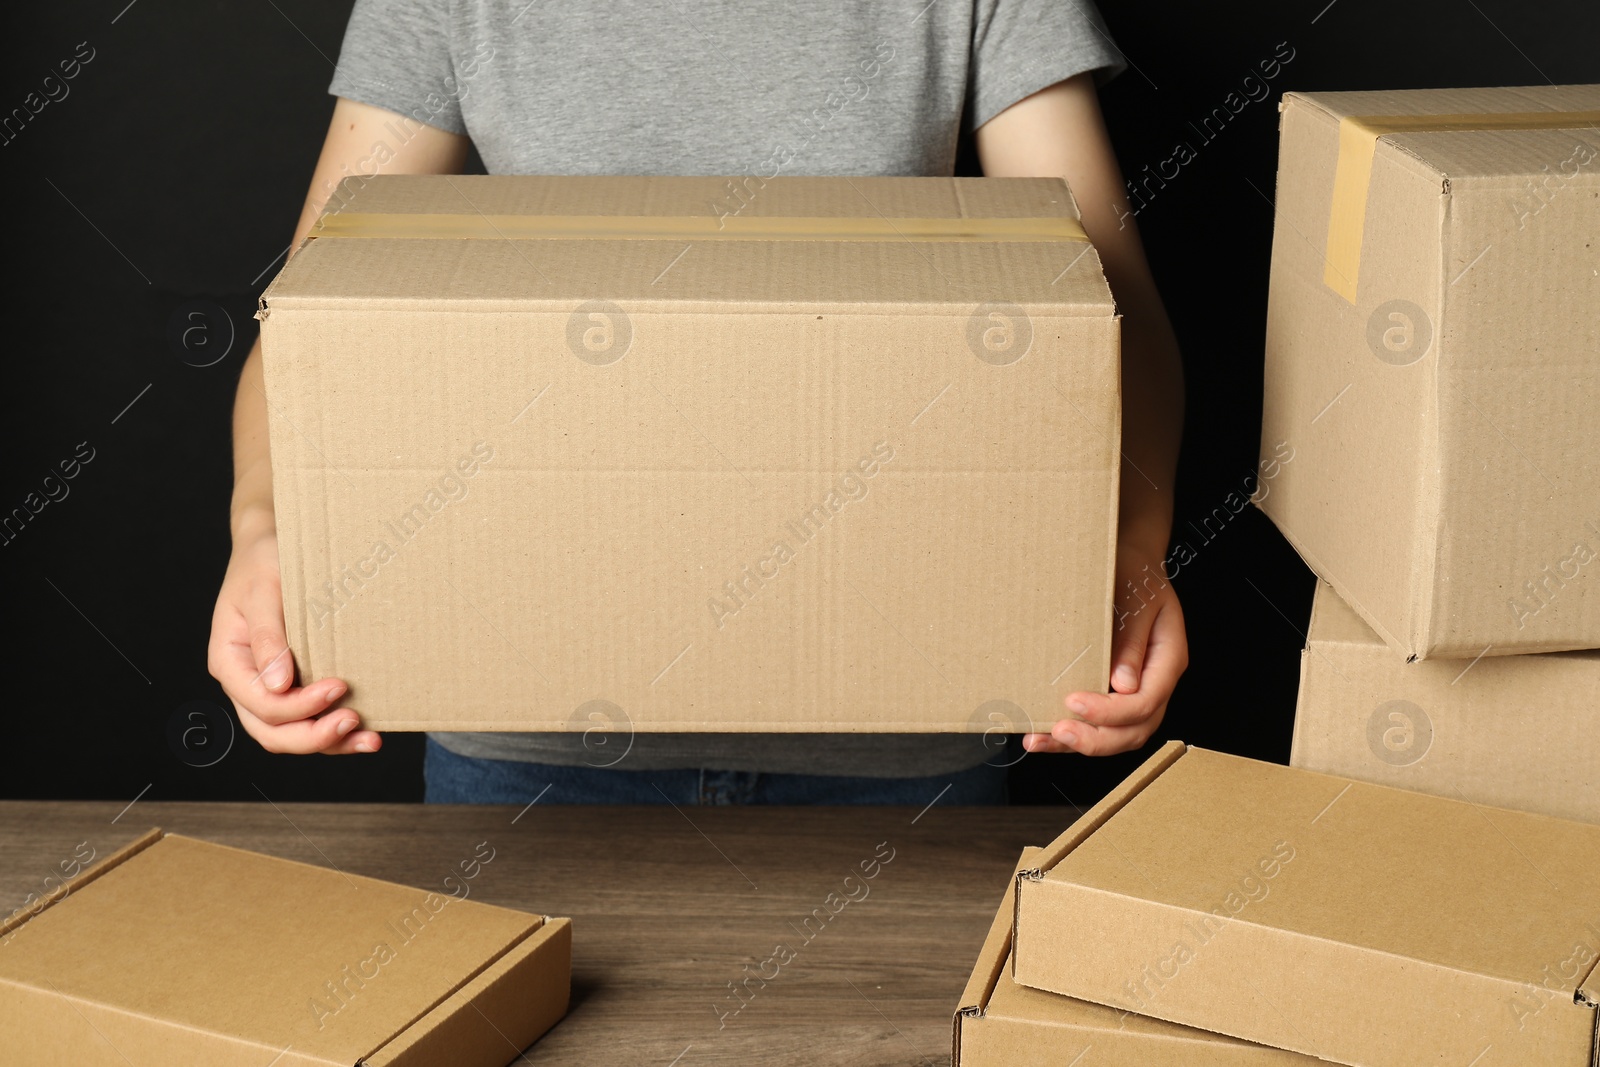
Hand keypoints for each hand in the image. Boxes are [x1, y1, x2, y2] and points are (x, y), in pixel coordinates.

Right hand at [207, 527, 380, 754]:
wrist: (272, 547)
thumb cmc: (266, 562)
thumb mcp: (264, 590)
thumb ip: (268, 636)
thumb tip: (277, 684)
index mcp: (229, 660)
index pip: (260, 703)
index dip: (299, 706)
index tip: (339, 686)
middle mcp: (245, 682)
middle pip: (271, 731)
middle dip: (314, 735)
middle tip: (354, 721)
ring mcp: (267, 688)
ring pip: (289, 735)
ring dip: (328, 743)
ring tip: (369, 740)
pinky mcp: (291, 686)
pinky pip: (306, 721)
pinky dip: (333, 732)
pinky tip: (364, 732)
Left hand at [1024, 542, 1187, 755]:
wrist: (1131, 562)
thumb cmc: (1134, 574)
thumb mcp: (1136, 599)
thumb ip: (1131, 641)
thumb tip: (1123, 685)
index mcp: (1168, 659)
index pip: (1145, 702)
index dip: (1111, 712)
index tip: (1075, 702)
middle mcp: (1155, 681)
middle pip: (1135, 730)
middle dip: (1096, 738)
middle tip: (1060, 730)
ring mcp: (1137, 689)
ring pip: (1117, 734)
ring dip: (1080, 743)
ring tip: (1041, 739)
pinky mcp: (1116, 691)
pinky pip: (1101, 723)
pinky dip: (1073, 731)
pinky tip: (1043, 734)